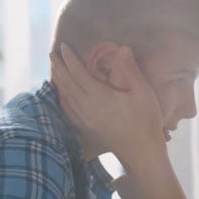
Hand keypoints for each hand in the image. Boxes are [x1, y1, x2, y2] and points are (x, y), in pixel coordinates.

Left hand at [51, 43, 165, 167]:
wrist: (142, 152)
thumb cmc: (146, 121)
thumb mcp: (143, 92)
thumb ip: (131, 70)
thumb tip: (122, 48)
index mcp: (99, 96)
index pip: (78, 73)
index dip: (70, 59)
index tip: (63, 46)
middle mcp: (87, 107)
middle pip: (67, 84)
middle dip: (59, 68)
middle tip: (52, 54)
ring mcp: (85, 119)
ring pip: (65, 97)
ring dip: (58, 82)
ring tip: (54, 70)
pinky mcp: (86, 128)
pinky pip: (68, 110)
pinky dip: (61, 99)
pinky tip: (61, 95)